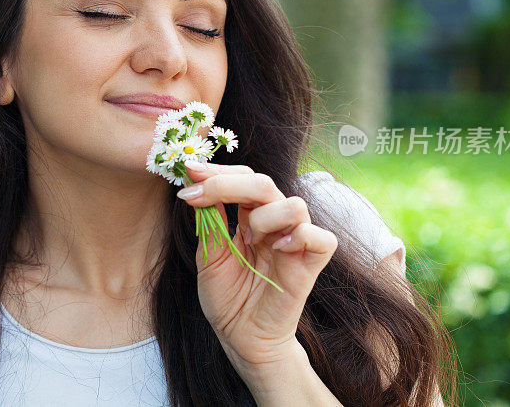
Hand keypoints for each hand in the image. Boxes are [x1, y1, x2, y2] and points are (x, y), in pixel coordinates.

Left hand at [177, 160, 338, 376]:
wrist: (241, 338)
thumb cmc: (227, 298)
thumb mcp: (209, 256)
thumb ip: (210, 222)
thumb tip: (196, 185)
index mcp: (251, 217)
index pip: (242, 179)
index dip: (217, 172)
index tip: (189, 171)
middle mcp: (275, 223)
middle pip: (264, 182)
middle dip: (227, 183)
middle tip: (198, 192)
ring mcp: (295, 242)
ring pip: (294, 204)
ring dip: (263, 216)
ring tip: (249, 240)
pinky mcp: (311, 265)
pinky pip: (320, 237)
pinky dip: (300, 236)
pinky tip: (278, 248)